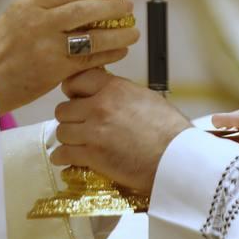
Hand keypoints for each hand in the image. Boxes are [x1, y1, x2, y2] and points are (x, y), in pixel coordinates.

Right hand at [0, 0, 138, 114]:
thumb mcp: (15, 17)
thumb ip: (44, 9)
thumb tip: (79, 1)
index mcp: (28, 4)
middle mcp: (39, 22)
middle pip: (85, 8)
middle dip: (112, 6)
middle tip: (127, 5)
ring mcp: (47, 47)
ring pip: (92, 35)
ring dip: (117, 32)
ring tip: (132, 30)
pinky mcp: (54, 70)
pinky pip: (89, 59)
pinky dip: (108, 53)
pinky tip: (119, 50)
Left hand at [51, 67, 190, 193]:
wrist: (176, 158)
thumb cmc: (169, 130)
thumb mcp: (145, 98)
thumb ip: (120, 93)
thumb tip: (106, 93)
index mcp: (114, 88)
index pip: (76, 80)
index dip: (73, 90)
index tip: (74, 98)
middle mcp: (100, 106)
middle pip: (64, 109)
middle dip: (70, 118)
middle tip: (78, 125)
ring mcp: (93, 131)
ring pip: (62, 131)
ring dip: (68, 138)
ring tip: (76, 143)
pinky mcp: (92, 156)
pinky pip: (64, 154)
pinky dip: (63, 157)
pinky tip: (67, 158)